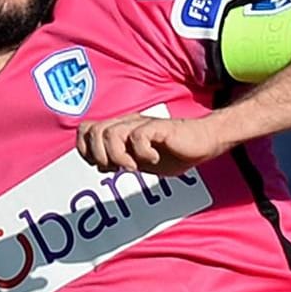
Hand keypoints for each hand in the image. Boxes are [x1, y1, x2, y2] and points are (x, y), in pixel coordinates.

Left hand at [76, 114, 232, 175]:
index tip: (104, 167)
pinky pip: (138, 137)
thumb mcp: (140, 160)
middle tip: (116, 169)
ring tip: (134, 167)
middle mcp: (128, 123)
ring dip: (118, 157)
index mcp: (121, 128)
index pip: (86, 129)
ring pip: (111, 134)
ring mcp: (142, 124)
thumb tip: (100, 166)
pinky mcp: (159, 128)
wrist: (204, 141)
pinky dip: (141, 154)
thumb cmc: (174, 150)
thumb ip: (121, 160)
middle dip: (99, 156)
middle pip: (93, 131)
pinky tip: (153, 159)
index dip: (86, 150)